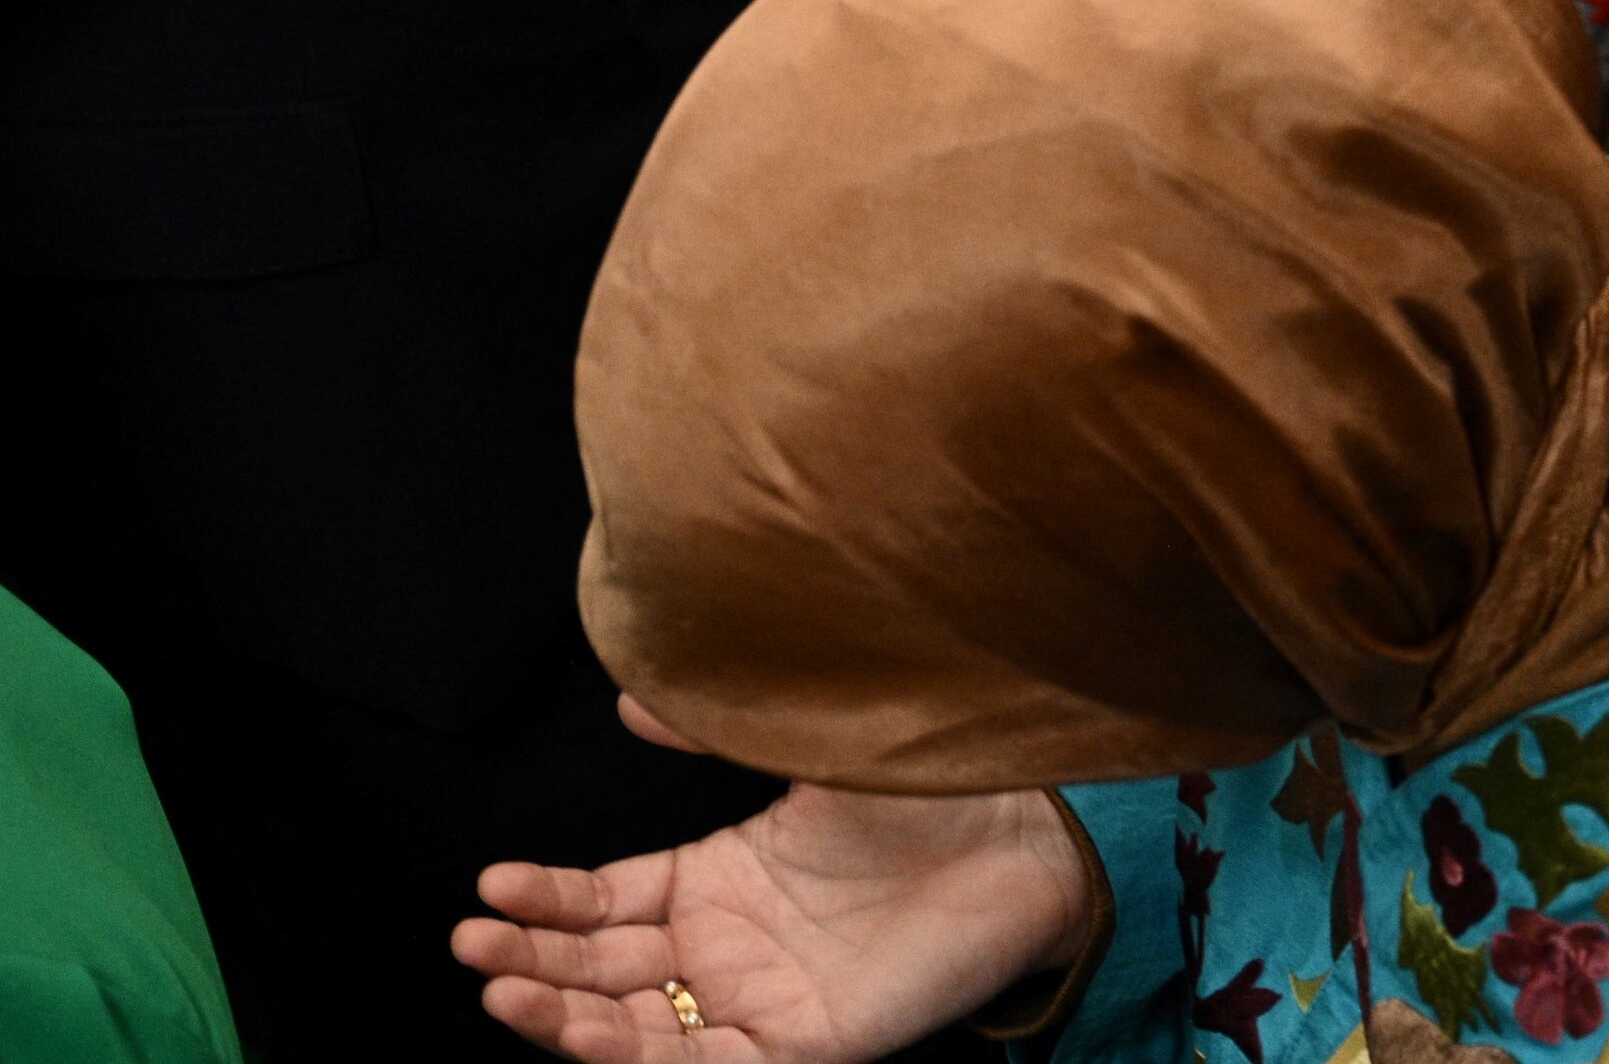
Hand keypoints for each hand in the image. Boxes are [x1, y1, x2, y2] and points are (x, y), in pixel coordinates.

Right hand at [456, 702, 1093, 1063]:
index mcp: (714, 886)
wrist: (1025, 833)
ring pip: (632, 1029)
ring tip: (501, 991)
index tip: (491, 883)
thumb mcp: (800, 755)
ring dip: (560, 1017)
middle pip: (598, 972)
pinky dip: (637, 1056)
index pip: (602, 907)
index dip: (544, 902)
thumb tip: (628, 693)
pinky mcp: (803, 1046)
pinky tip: (588, 1029)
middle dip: (528, 963)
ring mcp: (757, 1004)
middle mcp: (723, 952)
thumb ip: (712, 731)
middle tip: (470, 944)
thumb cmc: (922, 792)